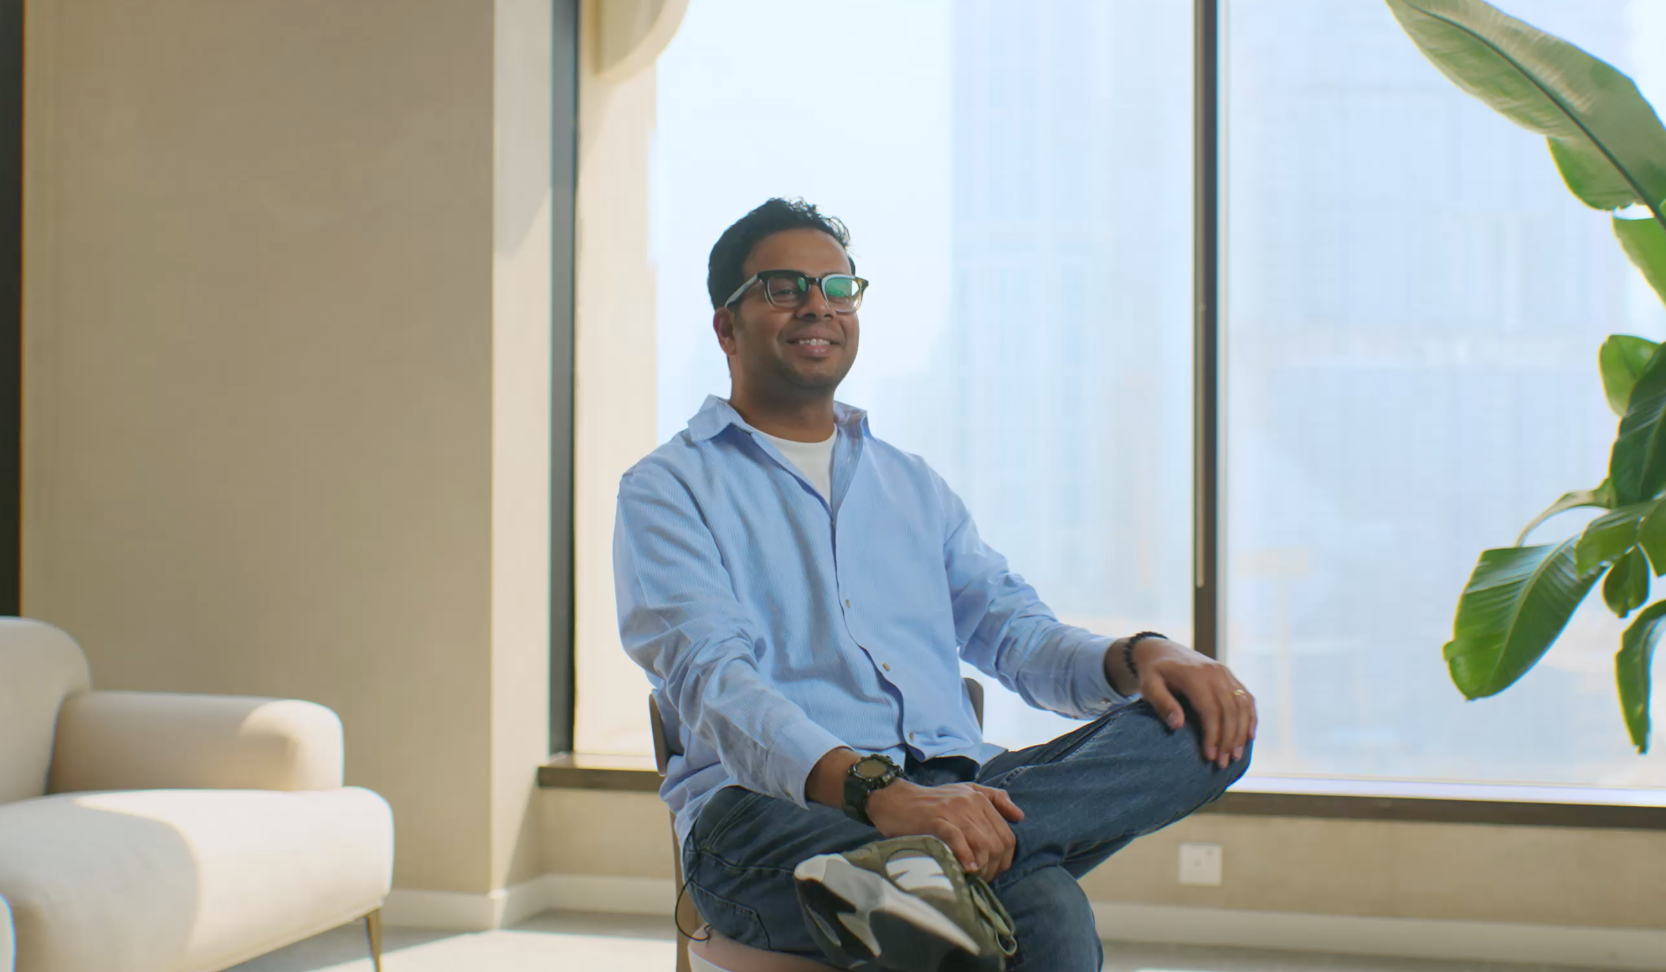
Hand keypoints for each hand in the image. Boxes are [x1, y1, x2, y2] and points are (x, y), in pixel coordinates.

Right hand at [865, 780, 1024, 879]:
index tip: (994, 872)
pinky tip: (966, 869)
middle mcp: (970, 802)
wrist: (895, 800)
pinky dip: (965, 857)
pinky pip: (958, 840)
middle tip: (983, 880)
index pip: (1007, 835)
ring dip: (982, 867)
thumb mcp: (965, 791)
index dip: (1005, 859)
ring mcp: (953, 811)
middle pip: (997, 842)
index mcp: (980, 798)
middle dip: (994, 868)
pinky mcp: (936, 820)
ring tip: (974, 878)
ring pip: (982, 843)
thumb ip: (994, 798)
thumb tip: (1020, 816)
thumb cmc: (931, 802)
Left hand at [1135, 640, 1256, 768]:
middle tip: (1223, 763)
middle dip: (1228, 740)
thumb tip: (1178, 725)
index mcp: (1195, 675)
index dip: (1213, 735)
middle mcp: (1215, 672)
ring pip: (1242, 705)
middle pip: (1230, 711)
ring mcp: (1225, 673)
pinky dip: (1250, 717)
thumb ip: (1162, 704)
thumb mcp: (1149, 686)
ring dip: (1241, 732)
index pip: (1211, 710)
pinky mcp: (1230, 676)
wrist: (1161, 650)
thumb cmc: (1153, 673)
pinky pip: (1246, 698)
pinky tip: (1248, 736)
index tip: (1209, 757)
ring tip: (1236, 756)